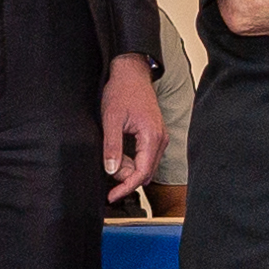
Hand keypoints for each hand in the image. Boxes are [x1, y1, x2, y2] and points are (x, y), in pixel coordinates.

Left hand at [102, 52, 164, 202]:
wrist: (131, 72)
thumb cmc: (122, 91)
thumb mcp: (111, 119)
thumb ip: (112, 146)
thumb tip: (111, 171)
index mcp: (152, 137)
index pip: (141, 173)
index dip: (126, 187)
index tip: (112, 196)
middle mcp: (160, 139)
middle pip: (145, 172)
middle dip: (126, 177)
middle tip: (107, 169)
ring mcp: (159, 137)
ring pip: (145, 165)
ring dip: (128, 168)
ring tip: (111, 158)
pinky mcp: (154, 135)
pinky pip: (145, 156)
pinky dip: (132, 160)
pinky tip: (119, 154)